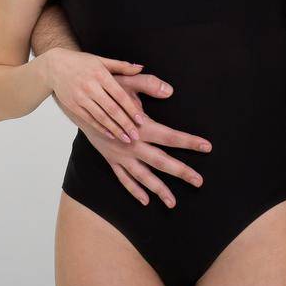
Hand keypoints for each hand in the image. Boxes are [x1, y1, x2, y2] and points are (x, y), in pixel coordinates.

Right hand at [36, 48, 148, 142]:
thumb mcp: (101, 60)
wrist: (54, 66)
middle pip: (111, 109)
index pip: (119, 95)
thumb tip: (140, 68)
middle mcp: (90, 87)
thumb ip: (121, 66)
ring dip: (114, 130)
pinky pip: (89, 120)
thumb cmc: (81, 62)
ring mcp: (80, 97)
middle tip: (136, 136)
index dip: (131, 109)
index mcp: (100, 75)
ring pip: (101, 117)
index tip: (141, 120)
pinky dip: (100, 128)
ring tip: (126, 139)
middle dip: (125, 124)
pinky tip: (110, 135)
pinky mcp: (72, 106)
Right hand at [53, 72, 213, 207]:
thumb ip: (148, 84)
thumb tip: (169, 90)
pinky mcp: (111, 159)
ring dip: (158, 190)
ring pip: (143, 176)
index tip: (207, 146)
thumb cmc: (105, 91)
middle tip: (200, 181)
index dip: (189, 141)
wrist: (79, 105)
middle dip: (181, 172)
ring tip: (173, 203)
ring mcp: (120, 155)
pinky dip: (134, 190)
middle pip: (161, 161)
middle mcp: (132, 145)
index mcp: (139, 127)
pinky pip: (123, 178)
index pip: (170, 136)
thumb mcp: (125, 83)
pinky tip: (145, 200)